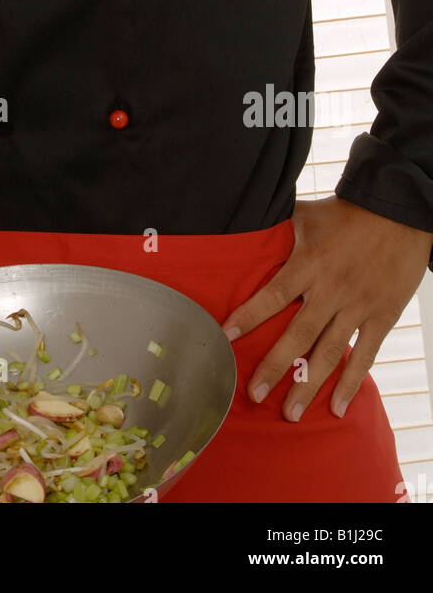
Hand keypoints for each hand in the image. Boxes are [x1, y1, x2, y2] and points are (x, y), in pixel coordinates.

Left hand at [220, 196, 432, 421]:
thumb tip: (244, 224)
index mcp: (309, 264)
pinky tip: (336, 406)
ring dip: (309, 385)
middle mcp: (331, 290)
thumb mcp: (306, 214)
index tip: (225, 337)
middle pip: (299, 335)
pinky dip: (350, 382)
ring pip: (329, 353)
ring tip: (290, 413)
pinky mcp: (382, 316)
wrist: (399, 211)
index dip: (248, 317)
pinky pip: (365, 354)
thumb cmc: (347, 212)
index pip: (273, 296)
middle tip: (253, 394)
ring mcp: (358, 306)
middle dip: (275, 367)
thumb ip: (278, 229)